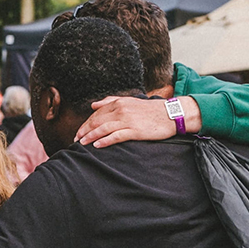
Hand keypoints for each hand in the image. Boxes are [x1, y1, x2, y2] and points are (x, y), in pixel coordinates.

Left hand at [77, 95, 201, 147]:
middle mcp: (121, 110)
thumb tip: (93, 105)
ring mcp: (128, 120)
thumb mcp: (130, 102)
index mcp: (119, 103)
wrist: (172, 114)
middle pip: (97, 121)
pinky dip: (105, 141)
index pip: (96, 114)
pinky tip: (97, 146)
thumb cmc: (151, 110)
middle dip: (84, 131)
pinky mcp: (135, 130)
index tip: (79, 132)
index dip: (86, 124)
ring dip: (90, 137)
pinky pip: (116, 136)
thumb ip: (110, 102)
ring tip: (82, 143)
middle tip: (76, 139)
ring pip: (103, 129)